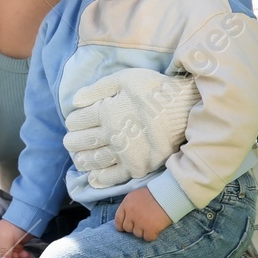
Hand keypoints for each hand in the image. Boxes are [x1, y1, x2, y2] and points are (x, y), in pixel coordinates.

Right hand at [0, 220, 37, 257]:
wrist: (27, 219)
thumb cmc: (13, 227)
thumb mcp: (6, 239)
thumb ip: (4, 251)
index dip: (4, 256)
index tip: (12, 257)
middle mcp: (0, 241)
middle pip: (5, 254)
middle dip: (14, 257)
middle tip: (20, 256)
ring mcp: (9, 243)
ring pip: (13, 255)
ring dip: (20, 257)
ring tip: (26, 256)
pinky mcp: (17, 244)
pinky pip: (19, 253)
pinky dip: (24, 255)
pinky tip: (28, 257)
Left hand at [63, 69, 197, 187]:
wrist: (186, 109)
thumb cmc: (155, 90)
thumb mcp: (125, 79)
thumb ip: (98, 88)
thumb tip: (75, 101)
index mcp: (106, 112)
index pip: (78, 121)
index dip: (73, 122)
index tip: (74, 123)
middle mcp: (112, 134)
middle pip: (83, 142)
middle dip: (73, 142)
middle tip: (70, 142)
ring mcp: (125, 152)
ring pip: (95, 159)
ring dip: (83, 160)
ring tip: (79, 159)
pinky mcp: (138, 165)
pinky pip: (115, 176)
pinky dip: (101, 178)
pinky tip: (94, 177)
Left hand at [115, 187, 171, 240]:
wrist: (169, 194)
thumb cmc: (154, 193)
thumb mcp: (136, 195)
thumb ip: (129, 206)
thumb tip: (126, 217)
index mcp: (126, 205)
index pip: (118, 220)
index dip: (121, 226)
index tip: (124, 228)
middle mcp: (131, 214)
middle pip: (127, 228)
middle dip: (134, 227)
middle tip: (143, 223)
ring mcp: (140, 222)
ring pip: (137, 234)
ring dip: (143, 231)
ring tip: (151, 223)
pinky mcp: (150, 229)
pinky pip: (147, 238)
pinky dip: (152, 235)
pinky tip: (156, 229)